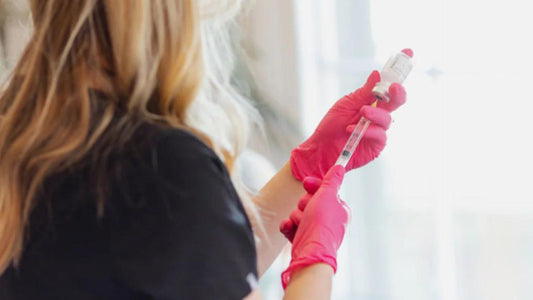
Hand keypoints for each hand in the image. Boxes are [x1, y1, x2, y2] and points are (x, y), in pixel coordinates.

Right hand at [280, 165, 349, 288]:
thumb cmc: (322, 223)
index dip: (314, 186)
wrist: (310, 252)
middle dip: (304, 204)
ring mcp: (314, 230)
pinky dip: (288, 227)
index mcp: (338, 209)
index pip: (324, 190)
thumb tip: (340, 167)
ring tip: (301, 224)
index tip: (306, 183)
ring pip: (298, 212)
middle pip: (308, 200)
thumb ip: (332, 181)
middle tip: (308, 210)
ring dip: (296, 217)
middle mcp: (328, 220)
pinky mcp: (302, 239)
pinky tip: (289, 229)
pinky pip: (290, 226)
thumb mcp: (327, 196)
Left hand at [290, 49, 410, 180]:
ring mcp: (379, 129)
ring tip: (361, 113)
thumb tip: (377, 74)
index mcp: (371, 101)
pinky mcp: (376, 145)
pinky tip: (353, 129)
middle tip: (392, 88)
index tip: (408, 52)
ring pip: (387, 119)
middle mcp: (378, 114)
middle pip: (397, 100)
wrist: (321, 148)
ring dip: (374, 114)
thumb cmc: (331, 126)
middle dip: (398, 93)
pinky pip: (380, 135)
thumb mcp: (345, 104)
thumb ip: (363, 92)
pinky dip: (368, 130)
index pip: (389, 84)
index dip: (399, 70)